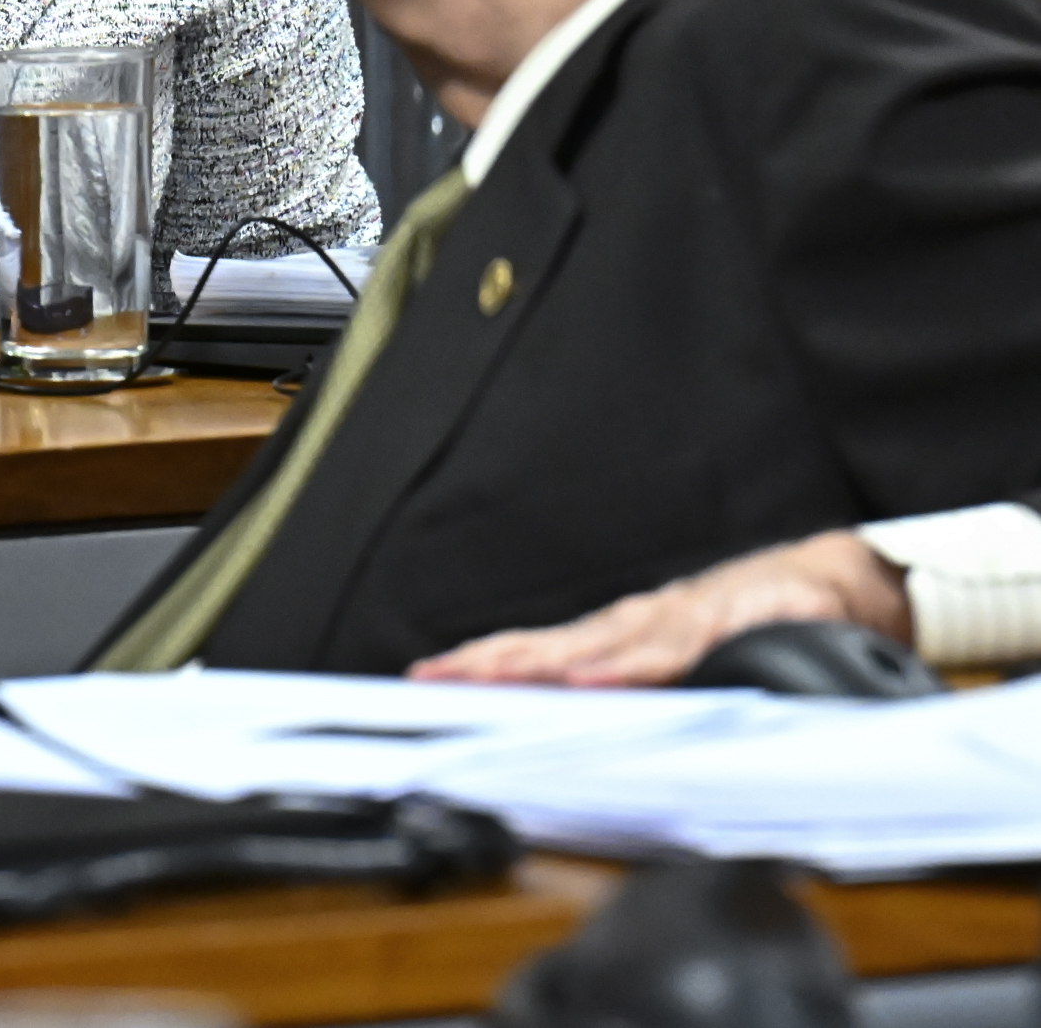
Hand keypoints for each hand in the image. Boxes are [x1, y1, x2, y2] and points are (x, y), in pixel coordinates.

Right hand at [407, 531, 911, 686]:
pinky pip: (556, 646)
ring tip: (433, 673)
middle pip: (563, 645)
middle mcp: (646, 621)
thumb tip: (738, 650)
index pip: (638, 654)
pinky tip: (477, 670)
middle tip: (441, 676)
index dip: (604, 670)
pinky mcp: (622, 633)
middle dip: (502, 663)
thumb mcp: (813, 620)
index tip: (566, 683)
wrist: (823, 575)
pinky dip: (509, 659)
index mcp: (692, 624)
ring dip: (489, 661)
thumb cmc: (813, 605)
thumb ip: (777, 634)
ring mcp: (628, 625)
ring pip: (548, 644)